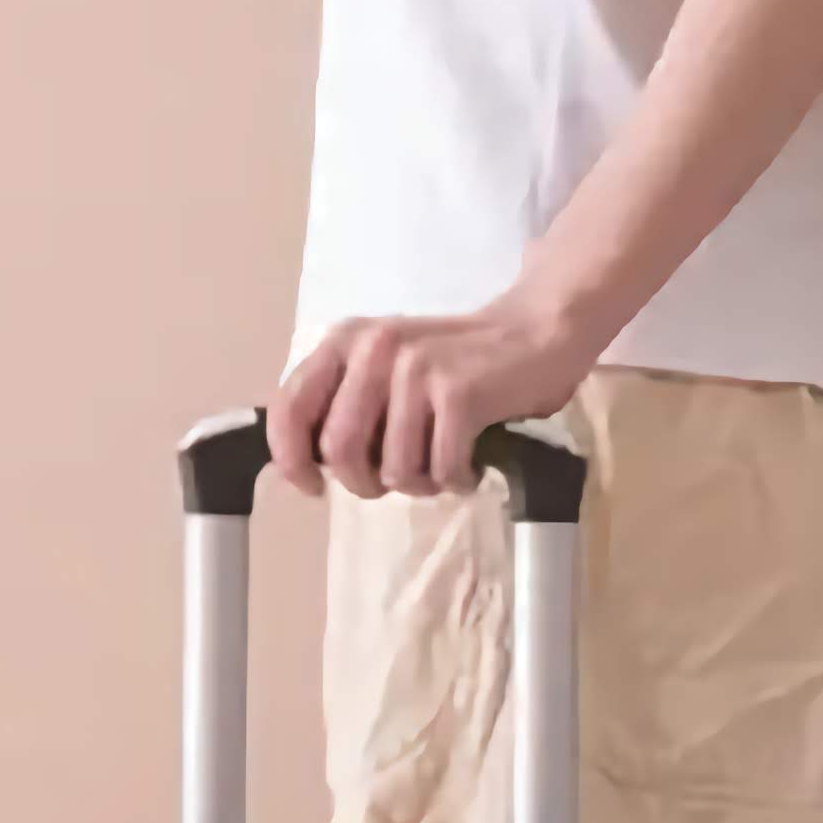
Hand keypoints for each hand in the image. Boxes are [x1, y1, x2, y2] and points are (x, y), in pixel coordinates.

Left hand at [273, 296, 595, 501]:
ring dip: (422, 485)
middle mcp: (373, 350)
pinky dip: (458, 480)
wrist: (532, 334)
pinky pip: (442, 470)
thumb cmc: (457, 364)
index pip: (290, 409)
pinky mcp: (458, 394)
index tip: (315, 488)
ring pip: (396, 470)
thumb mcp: (387, 368)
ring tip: (443, 466)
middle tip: (396, 480)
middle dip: (367, 484)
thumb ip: (348, 402)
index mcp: (346, 343)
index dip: (292, 461)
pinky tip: (471, 464)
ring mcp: (416, 370)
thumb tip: (315, 463)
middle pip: (340, 452)